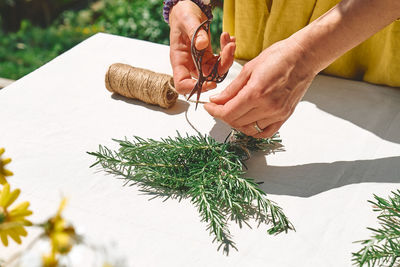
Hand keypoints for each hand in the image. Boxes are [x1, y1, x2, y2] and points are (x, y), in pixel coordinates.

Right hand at [169, 0, 235, 94]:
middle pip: (205, 78)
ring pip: (216, 71)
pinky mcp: (208, 57)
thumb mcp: (187, 20)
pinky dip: (227, 52)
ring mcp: (199, 62)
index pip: (182, 84)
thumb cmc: (182, 15)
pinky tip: (229, 40)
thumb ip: (194, 32)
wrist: (188, 10)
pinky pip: (220, 61)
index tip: (210, 82)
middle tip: (229, 49)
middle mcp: (189, 64)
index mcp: (178, 60)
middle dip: (221, 67)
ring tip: (230, 41)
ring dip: (227, 58)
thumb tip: (202, 45)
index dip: (195, 87)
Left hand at [204, 38, 318, 137]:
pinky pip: (265, 132)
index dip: (214, 111)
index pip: (228, 112)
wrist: (305, 56)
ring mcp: (278, 114)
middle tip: (218, 106)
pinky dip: (253, 130)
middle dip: (222, 115)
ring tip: (232, 111)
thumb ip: (231, 89)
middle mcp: (268, 107)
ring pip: (248, 129)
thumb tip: (216, 101)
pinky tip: (248, 121)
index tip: (208, 107)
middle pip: (236, 122)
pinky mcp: (285, 116)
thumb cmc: (279, 56)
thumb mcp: (249, 69)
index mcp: (256, 93)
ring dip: (236, 122)